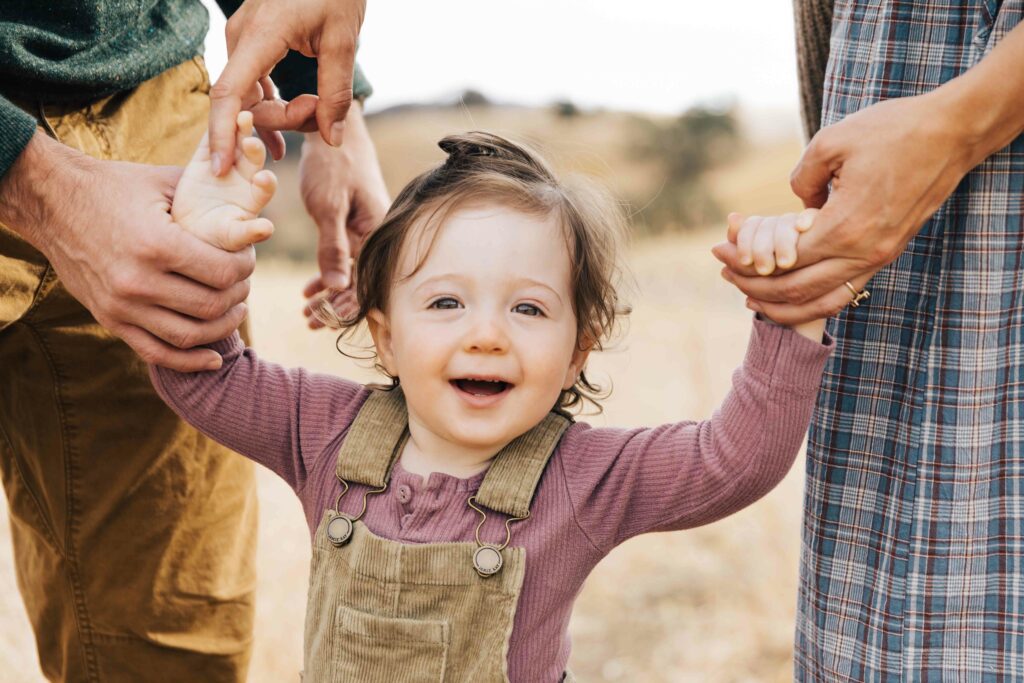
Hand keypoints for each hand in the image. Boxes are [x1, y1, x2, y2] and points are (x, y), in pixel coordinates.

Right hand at [0, 133, 254, 370]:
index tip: (248, 259)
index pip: (223, 273)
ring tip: (235, 311)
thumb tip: (261, 221)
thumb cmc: (116, 187)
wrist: (52, 202)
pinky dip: (189, 362)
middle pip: (211, 307)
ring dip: (222, 328)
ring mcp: (121, 306)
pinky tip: (214, 359)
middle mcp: (137, 281)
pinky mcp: (110, 320)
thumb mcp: (165, 183)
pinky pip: (156, 354)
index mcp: (156, 245)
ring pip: (190, 336)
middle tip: (242, 282)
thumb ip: (212, 198)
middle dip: (238, 295)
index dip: (245, 269)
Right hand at [173, 111, 277, 250]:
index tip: (263, 178)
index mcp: (255, 197)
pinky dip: (214, 127)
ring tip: (243, 117)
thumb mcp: (232, 237)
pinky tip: (217, 114)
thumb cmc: (216, 238)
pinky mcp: (205, 157)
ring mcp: (227, 164)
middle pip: (253, 160)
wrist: (190, 228)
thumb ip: (249, 232)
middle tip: (252, 142)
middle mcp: (245, 177)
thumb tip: (267, 228)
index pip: (265, 187)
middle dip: (254, 150)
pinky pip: (210, 139)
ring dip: (240, 130)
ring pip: (235, 143)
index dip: (265, 182)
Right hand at [208, 0, 365, 175]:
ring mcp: (245, 39)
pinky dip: (273, 104)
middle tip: (321, 113)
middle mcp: (242, 36)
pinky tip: (294, 120)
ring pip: (250, 95)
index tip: (219, 167)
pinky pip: (254, 83)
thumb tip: (331, 138)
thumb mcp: (343, 41)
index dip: (221, 134)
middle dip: (281, 121)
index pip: (228, 94)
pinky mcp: (254, 42)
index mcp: (259, 35)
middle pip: (245, 101)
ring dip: (281, 114)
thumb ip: (336, 93)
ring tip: (317, 112)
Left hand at [297, 103, 388, 327]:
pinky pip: (344, 257)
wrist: (332, 127)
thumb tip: (336, 288)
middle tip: (310, 320)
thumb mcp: (329, 205)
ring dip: (330, 294)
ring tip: (308, 313)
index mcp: (379, 230)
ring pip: (350, 272)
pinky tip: (311, 289)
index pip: (366, 278)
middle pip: (360, 280)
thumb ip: (333, 247)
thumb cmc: (333, 162)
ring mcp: (365, 229)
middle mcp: (377, 233)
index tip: (322, 318)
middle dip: (336, 305)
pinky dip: (328, 274)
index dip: (345, 303)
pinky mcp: (352, 224)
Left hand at [712, 90, 975, 323]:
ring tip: (748, 292)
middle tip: (724, 268)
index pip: (781, 260)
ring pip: (821, 302)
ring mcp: (878, 258)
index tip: (719, 247)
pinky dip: (812, 301)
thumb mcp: (831, 142)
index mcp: (845, 227)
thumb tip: (794, 206)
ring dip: (781, 303)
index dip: (745, 259)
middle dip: (752, 283)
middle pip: (795, 289)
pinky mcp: (886, 255)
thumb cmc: (892, 131)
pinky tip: (789, 294)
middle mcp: (864, 253)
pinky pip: (844, 293)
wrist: (951, 133)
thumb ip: (801, 178)